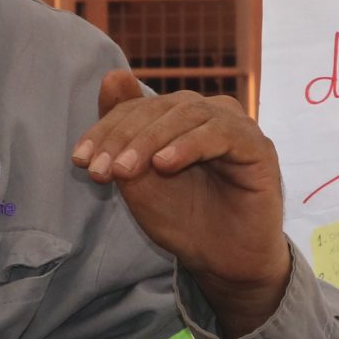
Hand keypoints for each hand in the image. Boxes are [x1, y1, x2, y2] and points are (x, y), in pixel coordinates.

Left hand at [71, 69, 291, 336]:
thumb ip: (124, 133)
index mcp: (180, 117)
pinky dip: (188, 145)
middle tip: (100, 170)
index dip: (106, 129)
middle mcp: (210, 114)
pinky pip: (220, 134)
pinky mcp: (258, 147)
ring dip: (150, 140)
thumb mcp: (140, 179)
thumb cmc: (184, 219)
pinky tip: (163, 164)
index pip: (138, 108)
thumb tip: (112, 76)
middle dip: (124, 137)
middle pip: (161, 107)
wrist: (224, 262)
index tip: (80, 160)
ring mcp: (236, 127)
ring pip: (188, 114)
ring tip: (125, 171)